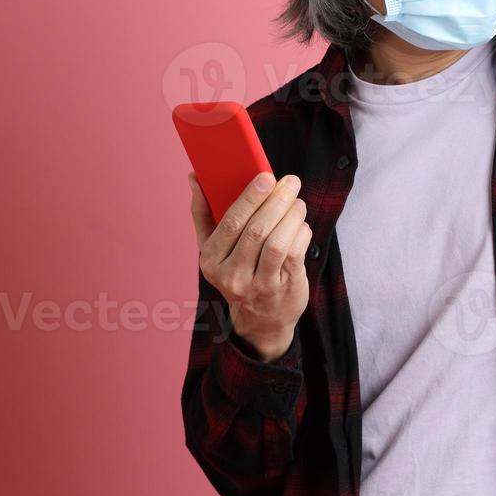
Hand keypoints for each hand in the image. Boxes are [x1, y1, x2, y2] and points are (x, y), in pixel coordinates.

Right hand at [190, 172, 311, 361]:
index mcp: (211, 260)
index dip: (250, 197)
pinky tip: (301, 224)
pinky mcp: (284, 288)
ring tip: (298, 202)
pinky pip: (295, 254)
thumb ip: (203, 213)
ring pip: (277, 242)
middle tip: (290, 182)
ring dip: (291, 216)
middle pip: (256, 231)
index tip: (265, 176)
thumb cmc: (236, 271)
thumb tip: (194, 178)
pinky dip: (301, 233)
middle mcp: (232, 275)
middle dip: (276, 201)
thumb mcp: (213, 249)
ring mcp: (259, 285)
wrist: (260, 319)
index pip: (230, 223)